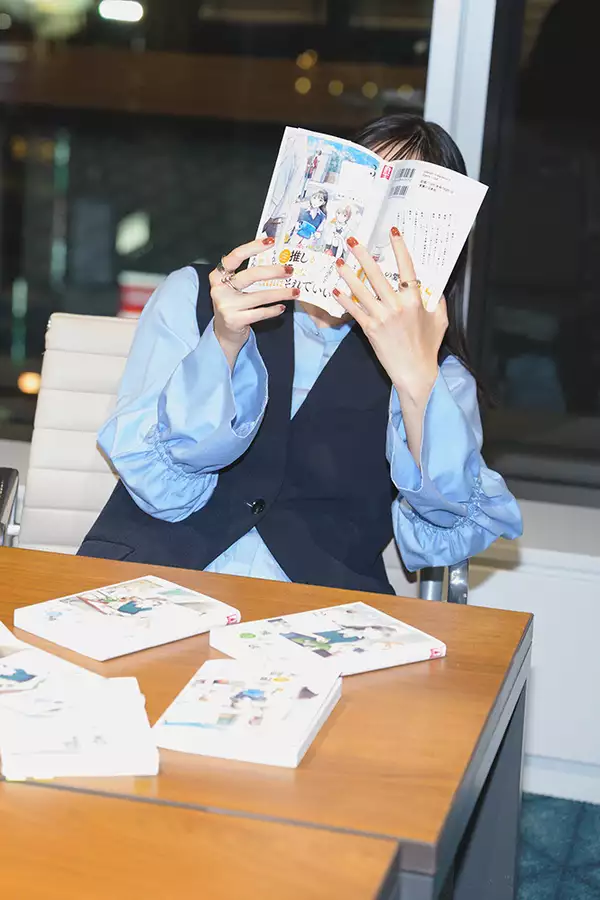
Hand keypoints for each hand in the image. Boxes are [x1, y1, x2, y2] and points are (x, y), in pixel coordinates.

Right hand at [209, 237, 298, 367]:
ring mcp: (226, 306)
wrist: (224, 333)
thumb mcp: (234, 288)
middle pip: (250, 275)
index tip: (270, 241)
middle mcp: (219, 289)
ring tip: (295, 291)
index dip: (252, 247)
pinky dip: (273, 310)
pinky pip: (259, 313)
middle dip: (273, 271)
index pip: (235, 257)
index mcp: (218, 276)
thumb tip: (276, 259)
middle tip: (290, 270)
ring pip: (259, 296)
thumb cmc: (234, 305)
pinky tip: (282, 308)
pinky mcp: (234, 320)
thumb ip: (247, 275)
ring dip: (280, 293)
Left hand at [332, 230, 447, 406]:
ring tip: (338, 262)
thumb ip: (438, 300)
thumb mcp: (440, 321)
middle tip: (352, 241)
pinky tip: (335, 290)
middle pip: (378, 275)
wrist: (415, 373)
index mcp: (415, 301)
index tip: (392, 232)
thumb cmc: (428, 347)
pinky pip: (354, 311)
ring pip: (362, 291)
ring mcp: (381, 318)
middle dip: (364, 256)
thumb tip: (435, 285)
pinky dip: (344, 300)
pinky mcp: (370, 330)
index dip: (399, 248)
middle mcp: (397, 306)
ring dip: (348, 275)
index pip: (407, 268)